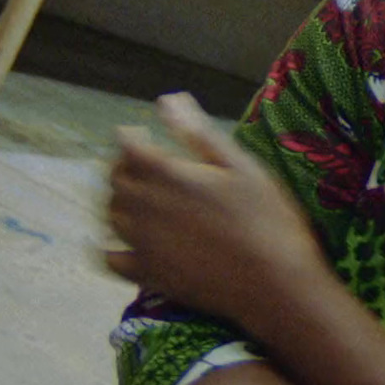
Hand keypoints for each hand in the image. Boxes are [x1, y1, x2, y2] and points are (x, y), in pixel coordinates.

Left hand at [105, 93, 326, 325]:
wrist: (274, 284)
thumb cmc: (267, 219)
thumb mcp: (242, 167)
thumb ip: (199, 133)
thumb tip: (167, 100)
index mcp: (168, 174)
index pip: (128, 147)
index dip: (130, 138)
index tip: (141, 135)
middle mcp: (145, 206)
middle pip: (116, 180)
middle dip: (123, 167)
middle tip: (142, 166)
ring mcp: (143, 243)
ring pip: (111, 215)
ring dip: (118, 201)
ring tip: (138, 199)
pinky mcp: (148, 274)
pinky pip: (112, 259)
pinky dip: (110, 247)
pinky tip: (122, 244)